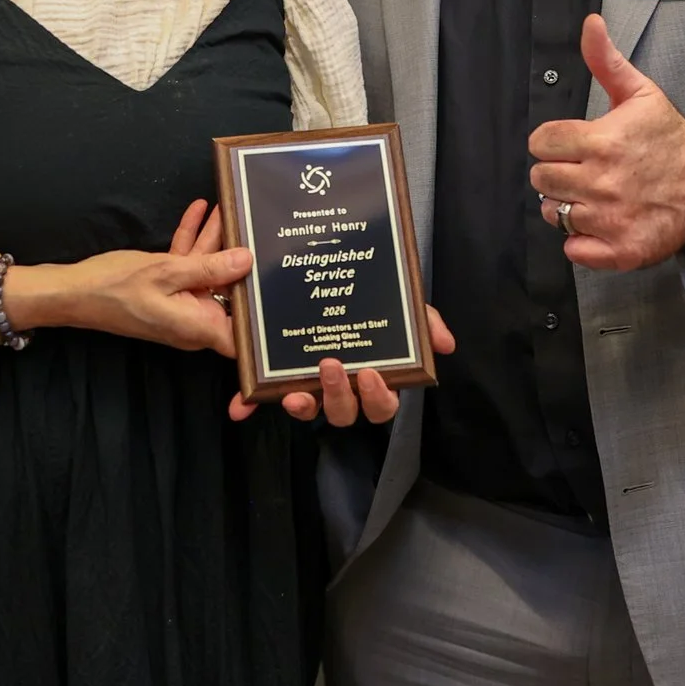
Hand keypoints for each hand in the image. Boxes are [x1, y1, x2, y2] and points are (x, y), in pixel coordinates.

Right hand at [7, 200, 248, 354]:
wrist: (73, 291)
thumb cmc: (115, 288)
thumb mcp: (166, 271)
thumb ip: (209, 266)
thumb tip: (247, 261)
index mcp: (198, 326)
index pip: (243, 338)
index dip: (263, 326)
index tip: (282, 297)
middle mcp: (194, 320)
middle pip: (229, 292)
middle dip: (244, 262)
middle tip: (260, 229)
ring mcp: (180, 304)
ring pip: (208, 271)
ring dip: (215, 241)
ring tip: (230, 208)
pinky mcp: (166, 289)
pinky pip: (187, 266)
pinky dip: (192, 242)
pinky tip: (200, 211)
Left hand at [227, 306, 455, 425]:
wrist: (325, 272)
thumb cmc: (371, 301)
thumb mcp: (400, 304)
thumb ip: (423, 321)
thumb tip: (445, 344)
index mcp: (373, 377)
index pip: (382, 403)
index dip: (378, 398)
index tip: (370, 376)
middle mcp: (342, 387)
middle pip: (346, 413)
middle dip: (339, 397)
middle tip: (331, 368)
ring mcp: (310, 383)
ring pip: (310, 409)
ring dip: (302, 406)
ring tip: (294, 392)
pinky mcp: (279, 374)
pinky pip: (265, 397)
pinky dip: (252, 403)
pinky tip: (240, 406)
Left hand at [530, 14, 684, 271]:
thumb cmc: (668, 138)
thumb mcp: (640, 93)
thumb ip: (606, 61)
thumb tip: (590, 23)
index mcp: (601, 141)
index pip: (540, 143)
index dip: (552, 142)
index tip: (572, 145)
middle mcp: (602, 182)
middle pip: (542, 179)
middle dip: (557, 173)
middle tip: (583, 170)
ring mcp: (611, 218)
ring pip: (554, 214)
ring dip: (566, 206)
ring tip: (593, 195)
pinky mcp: (621, 250)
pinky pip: (574, 249)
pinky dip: (580, 242)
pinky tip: (600, 223)